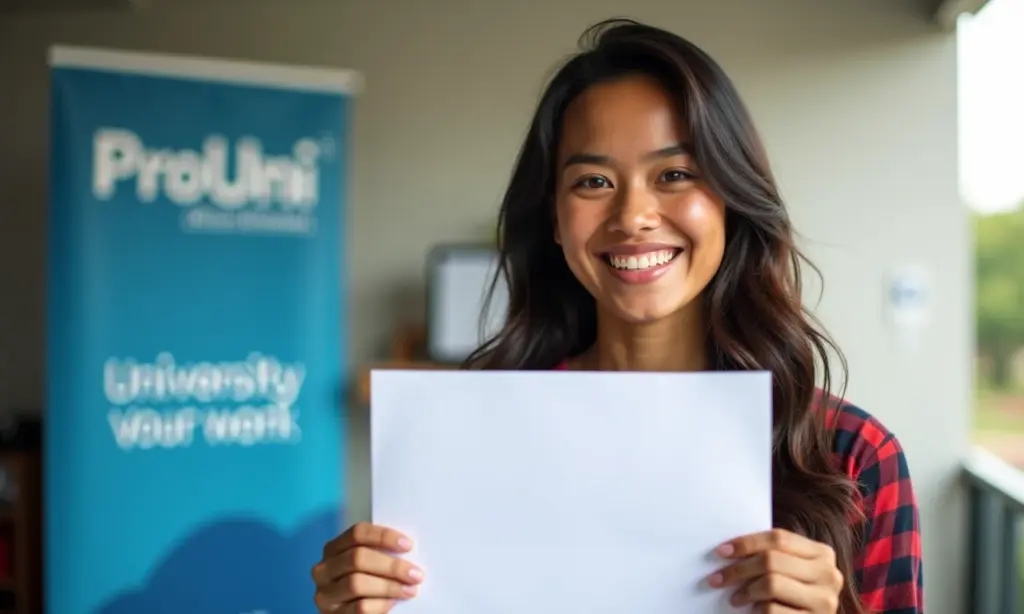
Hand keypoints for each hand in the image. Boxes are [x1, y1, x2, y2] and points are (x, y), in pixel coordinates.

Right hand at [311, 522, 424, 612]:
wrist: (354, 613)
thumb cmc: (365, 584)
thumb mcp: (367, 565)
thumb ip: (379, 554)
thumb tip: (408, 549)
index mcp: (333, 549)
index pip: (357, 533)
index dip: (384, 536)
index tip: (408, 545)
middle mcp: (324, 570)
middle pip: (357, 558)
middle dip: (391, 566)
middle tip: (415, 574)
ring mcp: (326, 595)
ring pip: (357, 583)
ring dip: (389, 586)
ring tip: (410, 590)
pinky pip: (359, 607)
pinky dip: (381, 604)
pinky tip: (393, 603)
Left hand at [707, 528, 842, 612]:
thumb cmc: (794, 594)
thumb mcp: (790, 569)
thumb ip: (772, 555)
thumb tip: (729, 549)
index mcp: (822, 553)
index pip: (779, 538)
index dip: (747, 542)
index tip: (721, 551)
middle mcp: (828, 575)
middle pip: (771, 560)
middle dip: (738, 569)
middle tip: (716, 579)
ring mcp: (824, 601)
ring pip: (771, 584)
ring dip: (746, 591)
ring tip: (735, 598)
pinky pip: (773, 610)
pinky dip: (758, 610)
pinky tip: (754, 611)